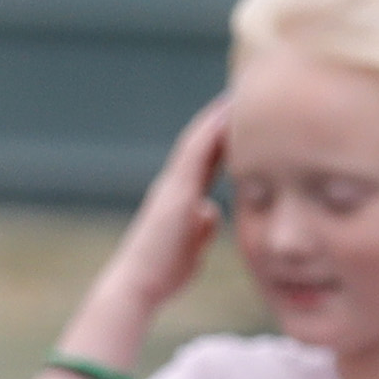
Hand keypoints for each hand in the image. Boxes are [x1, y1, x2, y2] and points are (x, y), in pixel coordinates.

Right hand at [77, 96, 230, 346]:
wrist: (138, 284)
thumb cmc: (163, 272)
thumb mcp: (191, 246)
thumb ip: (201, 226)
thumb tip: (211, 212)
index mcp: (180, 198)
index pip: (206, 160)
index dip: (223, 138)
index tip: (241, 117)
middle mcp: (174, 185)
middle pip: (201, 143)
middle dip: (219, 120)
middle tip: (240, 94)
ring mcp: (172, 186)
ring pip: (196, 141)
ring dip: (215, 117)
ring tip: (236, 94)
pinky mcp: (175, 192)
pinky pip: (193, 153)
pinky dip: (209, 132)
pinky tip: (225, 115)